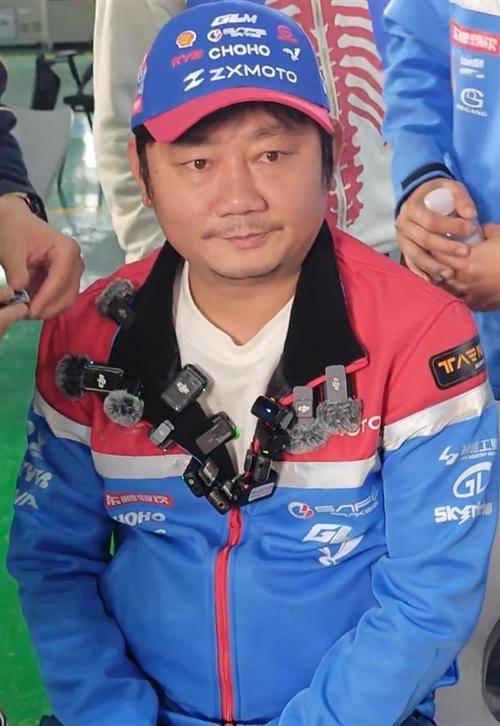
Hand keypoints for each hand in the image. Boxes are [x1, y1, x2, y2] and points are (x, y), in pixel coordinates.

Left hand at [0, 195, 82, 338]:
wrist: (15, 221)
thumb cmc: (15, 230)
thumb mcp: (11, 249)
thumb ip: (16, 270)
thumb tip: (19, 290)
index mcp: (66, 250)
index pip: (60, 280)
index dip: (46, 299)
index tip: (30, 312)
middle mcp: (76, 261)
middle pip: (68, 293)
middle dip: (50, 307)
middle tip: (29, 315)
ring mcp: (73, 270)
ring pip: (67, 298)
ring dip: (50, 308)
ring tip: (29, 312)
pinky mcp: (66, 277)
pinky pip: (61, 296)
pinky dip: (48, 303)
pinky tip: (33, 305)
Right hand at [396, 178, 477, 282]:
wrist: (416, 199)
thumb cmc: (434, 194)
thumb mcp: (448, 188)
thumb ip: (461, 198)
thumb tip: (470, 215)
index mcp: (412, 208)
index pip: (431, 221)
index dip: (452, 226)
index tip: (471, 228)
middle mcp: (403, 225)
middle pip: (424, 240)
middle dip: (445, 248)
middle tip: (465, 252)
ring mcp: (401, 240)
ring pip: (416, 256)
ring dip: (433, 266)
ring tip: (450, 273)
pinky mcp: (403, 250)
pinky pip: (411, 264)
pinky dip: (421, 273)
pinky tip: (432, 281)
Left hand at [437, 224, 499, 310]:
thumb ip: (485, 229)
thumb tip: (478, 228)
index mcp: (465, 262)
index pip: (436, 254)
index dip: (432, 247)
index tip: (431, 242)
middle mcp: (462, 281)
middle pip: (437, 273)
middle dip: (434, 265)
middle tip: (434, 258)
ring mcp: (468, 295)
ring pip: (445, 289)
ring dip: (443, 281)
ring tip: (443, 273)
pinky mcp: (477, 305)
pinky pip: (459, 300)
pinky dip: (455, 293)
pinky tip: (457, 287)